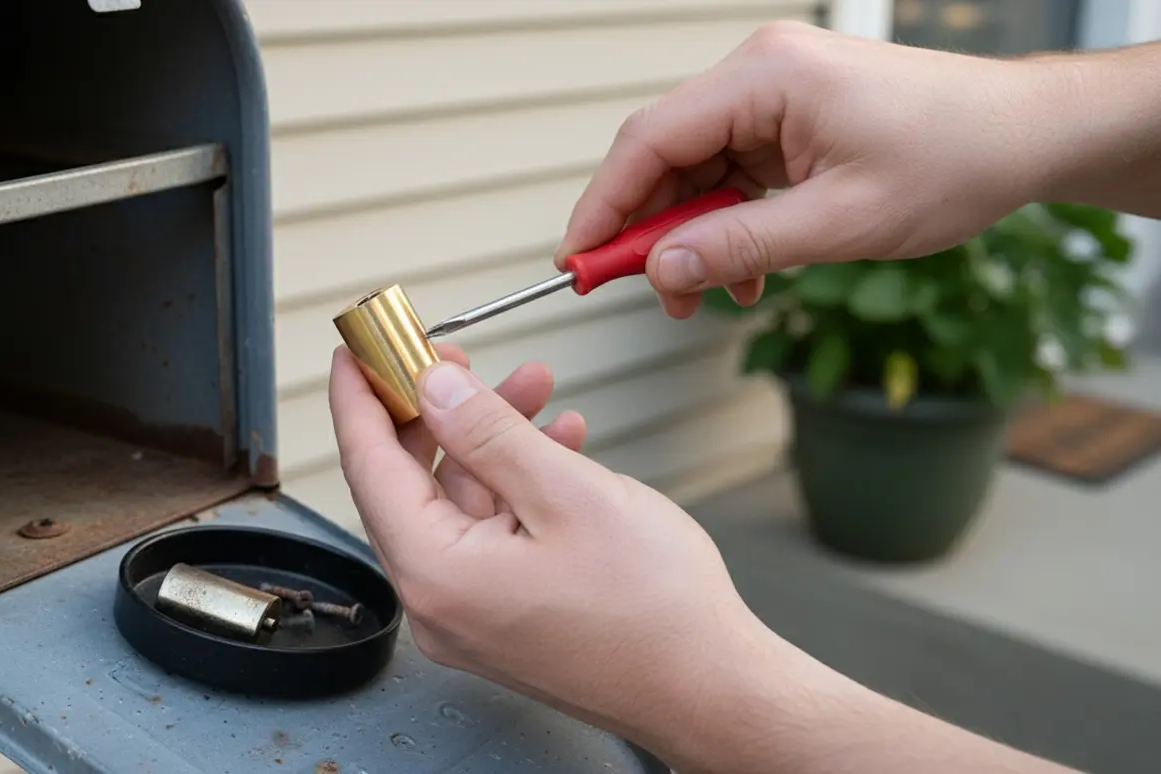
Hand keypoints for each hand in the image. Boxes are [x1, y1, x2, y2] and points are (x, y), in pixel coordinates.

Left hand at [328, 343, 783, 770]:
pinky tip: (556, 444)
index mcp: (437, 575)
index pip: (367, 465)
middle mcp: (439, 604)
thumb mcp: (568, 493)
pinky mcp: (503, 619)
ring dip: (487, 441)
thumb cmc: (655, 612)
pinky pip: (487, 534)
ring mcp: (470, 617)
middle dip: (437, 409)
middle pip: (406, 483)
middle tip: (454, 356)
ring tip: (535, 387)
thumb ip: (487, 432)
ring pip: (455, 503)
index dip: (360, 396)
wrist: (712, 692)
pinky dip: (512, 484)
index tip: (357, 347)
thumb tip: (432, 387)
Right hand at [556, 21, 1065, 317]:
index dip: (603, 205)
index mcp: (765, 78)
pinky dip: (727, 224)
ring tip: (706, 295)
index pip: (649, 140)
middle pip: (664, 154)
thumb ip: (741, 246)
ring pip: (695, 170)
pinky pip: (732, 174)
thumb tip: (663, 271)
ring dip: (692, 235)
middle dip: (649, 229)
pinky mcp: (789, 120)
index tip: (578, 261)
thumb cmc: (953, 160)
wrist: (1025, 136)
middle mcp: (759, 74)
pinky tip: (746, 269)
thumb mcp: (839, 221)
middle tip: (647, 293)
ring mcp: (774, 95)